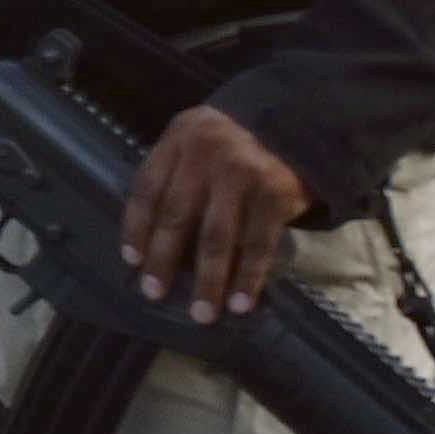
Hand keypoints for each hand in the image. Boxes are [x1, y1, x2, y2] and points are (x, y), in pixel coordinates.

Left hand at [121, 106, 310, 320]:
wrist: (302, 121)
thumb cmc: (237, 140)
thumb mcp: (196, 139)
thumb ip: (174, 173)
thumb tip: (150, 236)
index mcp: (179, 140)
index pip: (147, 189)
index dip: (136, 228)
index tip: (132, 261)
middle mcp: (207, 155)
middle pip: (176, 217)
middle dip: (163, 261)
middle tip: (154, 293)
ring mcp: (243, 175)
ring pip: (216, 238)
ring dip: (208, 281)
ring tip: (202, 313)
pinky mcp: (276, 194)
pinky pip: (258, 245)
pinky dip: (248, 277)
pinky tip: (241, 303)